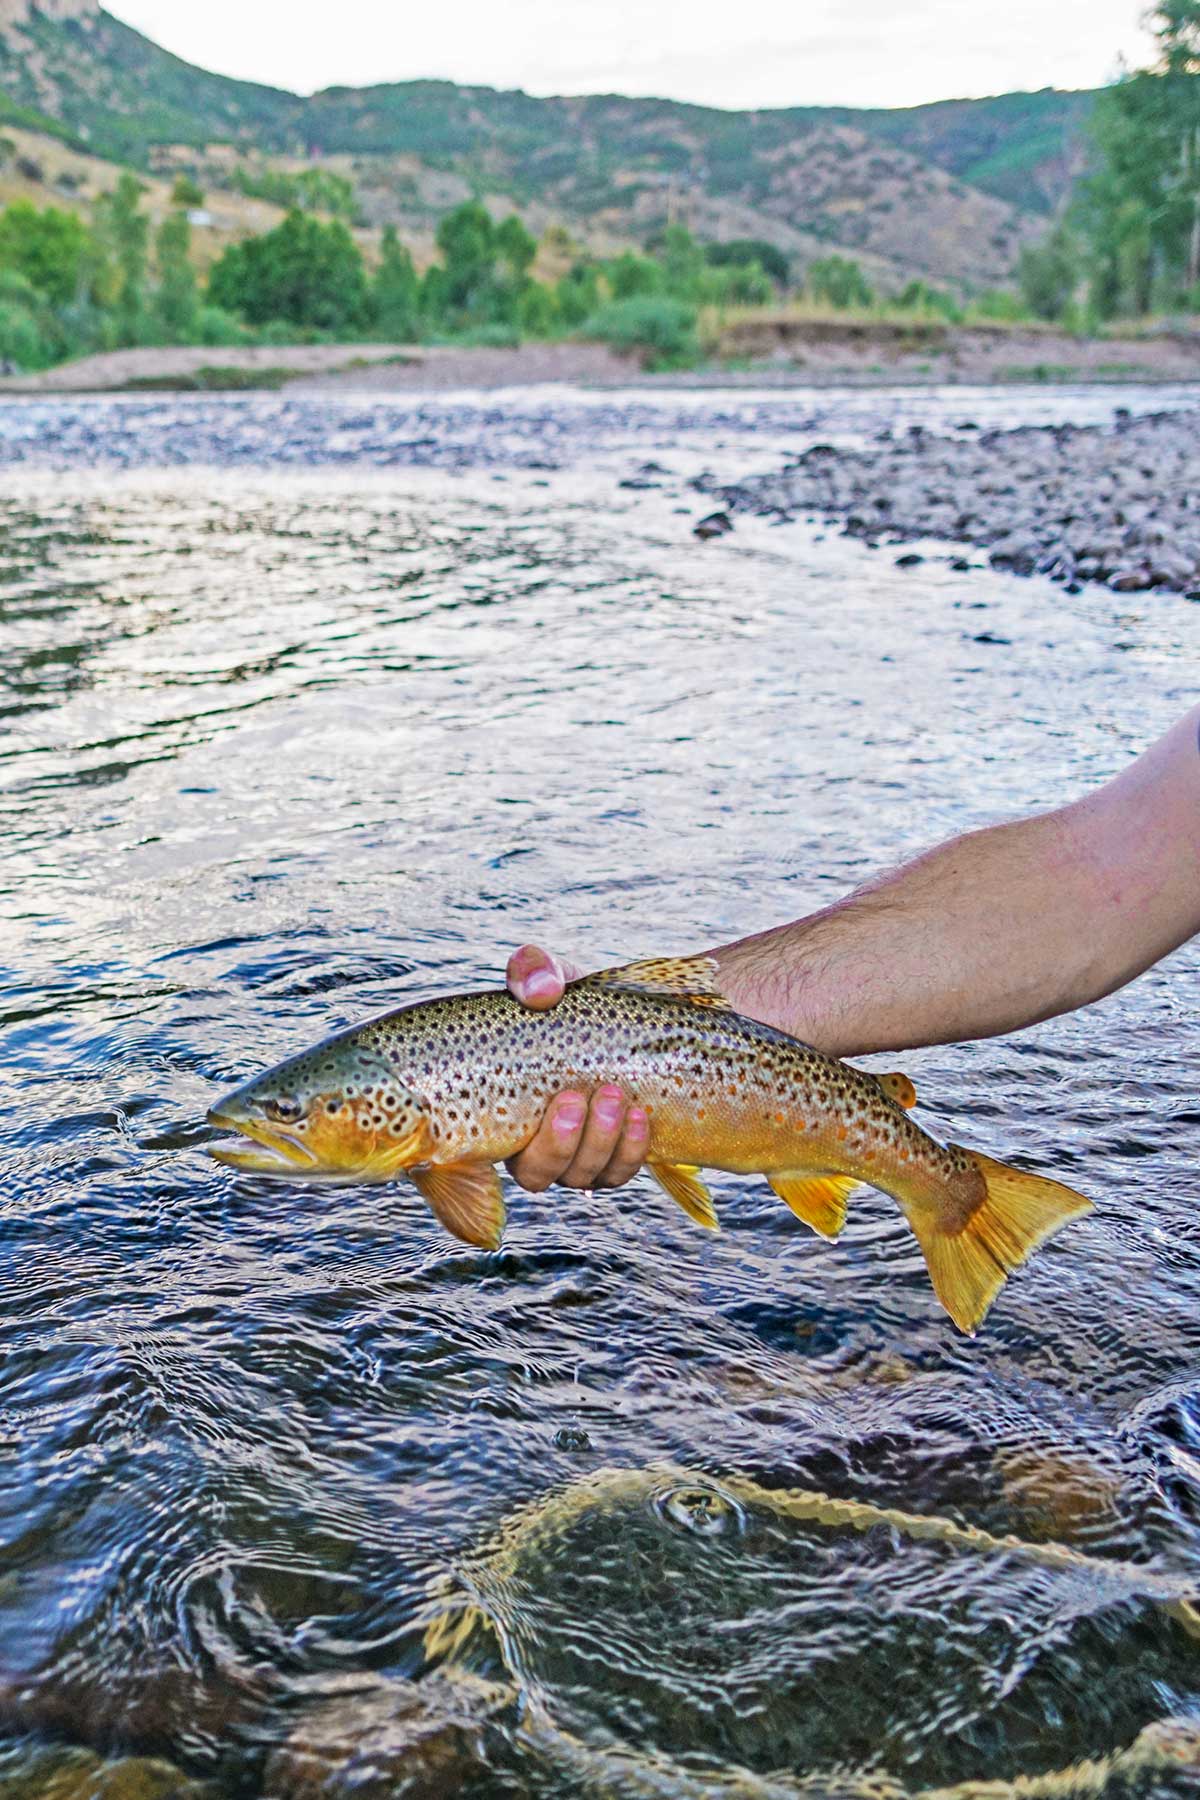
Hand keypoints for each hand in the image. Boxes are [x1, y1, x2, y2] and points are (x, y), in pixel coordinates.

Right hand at [504, 944, 648, 1191]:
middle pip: (535, 1174)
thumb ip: (533, 971)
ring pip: (580, 1176)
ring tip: (613, 1096)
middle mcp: (533, 1142)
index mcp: (502, 1106)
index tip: (525, 1110)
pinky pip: (618, 1173)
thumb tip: (540, 990)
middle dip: (559, 1143)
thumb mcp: (552, 977)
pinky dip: (629, 1150)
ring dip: (598, 1142)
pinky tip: (640, 1116)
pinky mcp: (614, 1158)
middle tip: (574, 1098)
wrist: (639, 1022)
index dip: (496, 1151)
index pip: (481, 1151)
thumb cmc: (578, 1003)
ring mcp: (576, 1155)